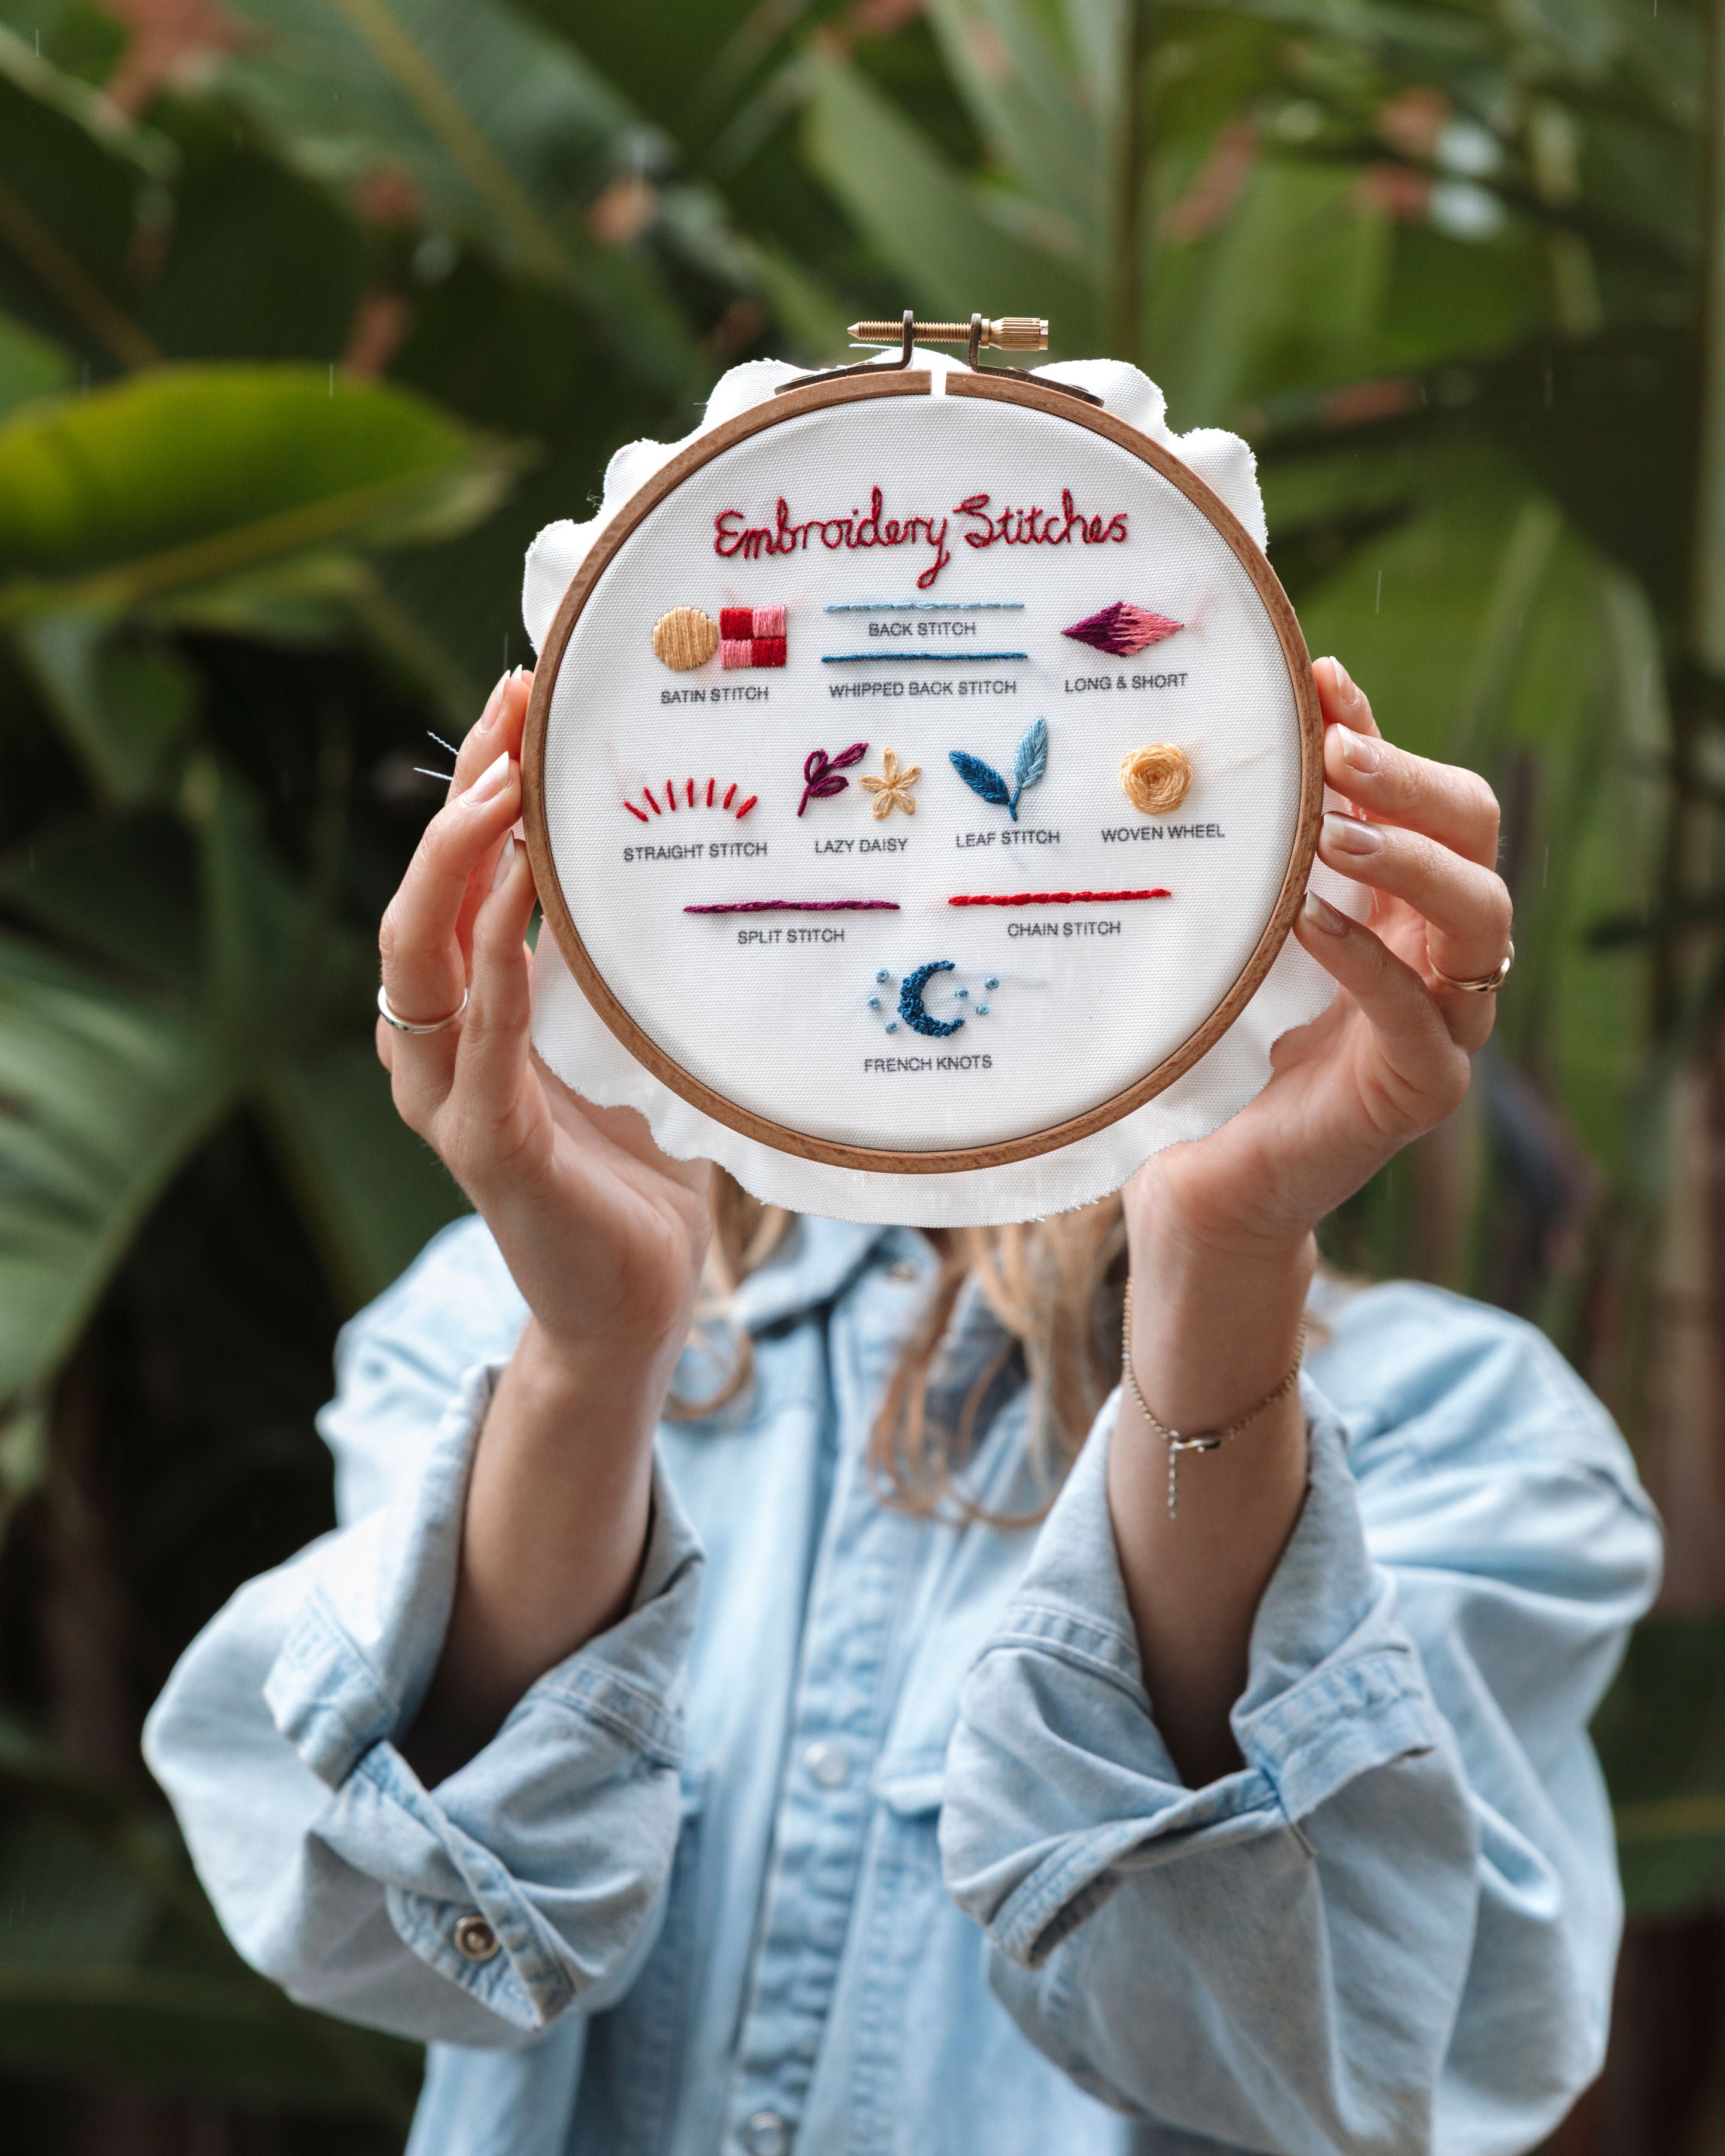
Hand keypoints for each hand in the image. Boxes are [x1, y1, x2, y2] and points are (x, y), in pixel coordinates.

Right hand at [380, 670, 716, 1757]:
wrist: (635, 1311)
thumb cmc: (639, 1182)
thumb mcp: (636, 1054)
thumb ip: (627, 979)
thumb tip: (688, 875)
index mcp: (472, 1022)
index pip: (455, 880)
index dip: (477, 787)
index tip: (525, 696)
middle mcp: (441, 1051)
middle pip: (421, 894)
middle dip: (462, 791)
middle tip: (515, 699)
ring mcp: (454, 1100)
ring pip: (422, 952)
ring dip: (460, 855)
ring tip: (507, 774)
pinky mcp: (489, 1148)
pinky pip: (482, 1033)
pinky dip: (494, 955)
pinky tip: (519, 889)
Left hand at [1129, 654, 1508, 1261]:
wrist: (1205, 1174)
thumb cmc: (1222, 1045)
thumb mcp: (1244, 928)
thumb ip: (1266, 851)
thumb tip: (1246, 743)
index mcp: (1408, 906)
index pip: (1431, 799)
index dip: (1384, 739)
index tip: (1320, 685)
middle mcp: (1444, 955)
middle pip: (1477, 837)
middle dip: (1411, 784)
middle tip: (1336, 757)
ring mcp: (1447, 1025)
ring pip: (1480, 916)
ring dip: (1408, 862)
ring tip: (1332, 835)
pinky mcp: (1421, 1088)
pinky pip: (1418, 1014)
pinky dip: (1366, 960)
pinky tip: (1309, 922)